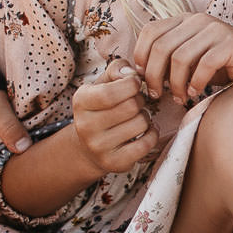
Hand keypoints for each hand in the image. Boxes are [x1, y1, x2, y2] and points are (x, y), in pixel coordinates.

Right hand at [70, 59, 160, 174]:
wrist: (89, 146)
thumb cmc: (102, 107)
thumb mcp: (103, 83)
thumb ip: (117, 69)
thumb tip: (131, 75)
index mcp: (81, 101)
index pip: (112, 91)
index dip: (131, 85)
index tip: (133, 85)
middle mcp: (85, 126)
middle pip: (131, 107)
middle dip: (140, 101)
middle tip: (136, 103)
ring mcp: (99, 147)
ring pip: (141, 124)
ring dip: (146, 117)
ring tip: (137, 117)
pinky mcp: (114, 163)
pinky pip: (146, 144)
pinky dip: (152, 134)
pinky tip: (145, 131)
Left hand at [131, 14, 232, 103]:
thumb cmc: (226, 66)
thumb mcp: (193, 59)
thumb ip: (171, 59)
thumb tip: (141, 74)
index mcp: (186, 20)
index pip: (151, 31)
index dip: (141, 55)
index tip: (143, 77)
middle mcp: (199, 20)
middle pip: (161, 47)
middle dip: (154, 75)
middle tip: (157, 95)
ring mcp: (216, 30)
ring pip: (179, 57)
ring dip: (175, 84)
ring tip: (180, 98)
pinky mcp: (231, 44)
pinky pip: (203, 65)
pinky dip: (196, 83)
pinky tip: (197, 93)